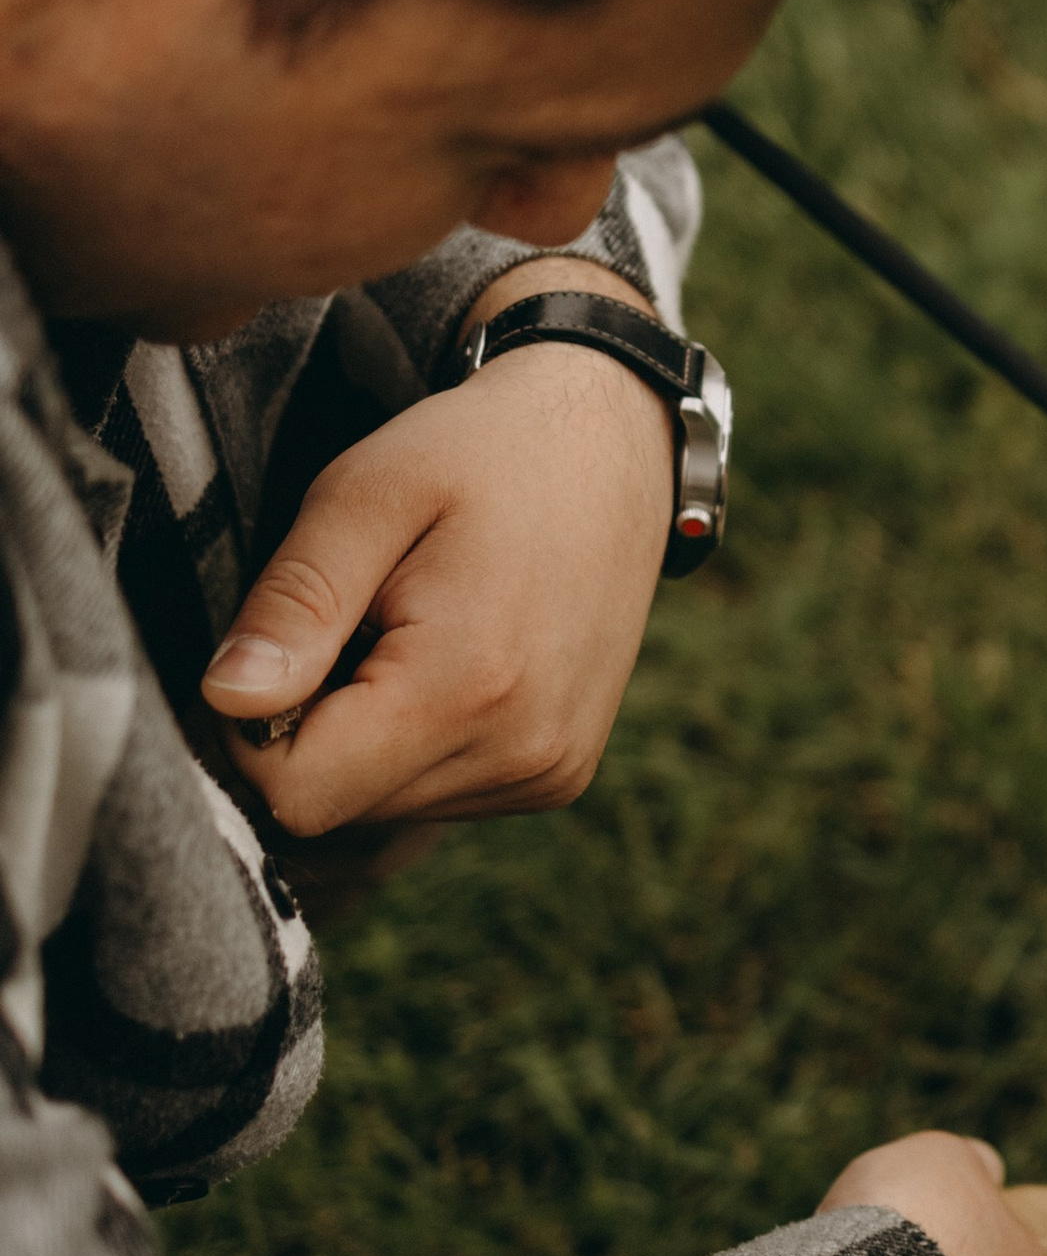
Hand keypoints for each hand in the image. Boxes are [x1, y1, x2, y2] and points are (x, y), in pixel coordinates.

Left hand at [203, 259, 674, 834]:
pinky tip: (444, 664)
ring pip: (382, 808)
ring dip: (362, 738)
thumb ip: (295, 602)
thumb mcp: (365, 495)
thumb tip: (226, 701)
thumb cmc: (480, 453)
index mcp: (467, 686)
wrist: (611, 446)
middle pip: (339, 808)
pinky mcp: (557, 776)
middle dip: (310, 729)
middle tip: (352, 622)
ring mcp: (549, 774)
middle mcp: (520, 753)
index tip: (279, 644)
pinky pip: (437, 796)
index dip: (250, 732)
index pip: (298, 793)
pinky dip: (412, 742)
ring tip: (406, 634)